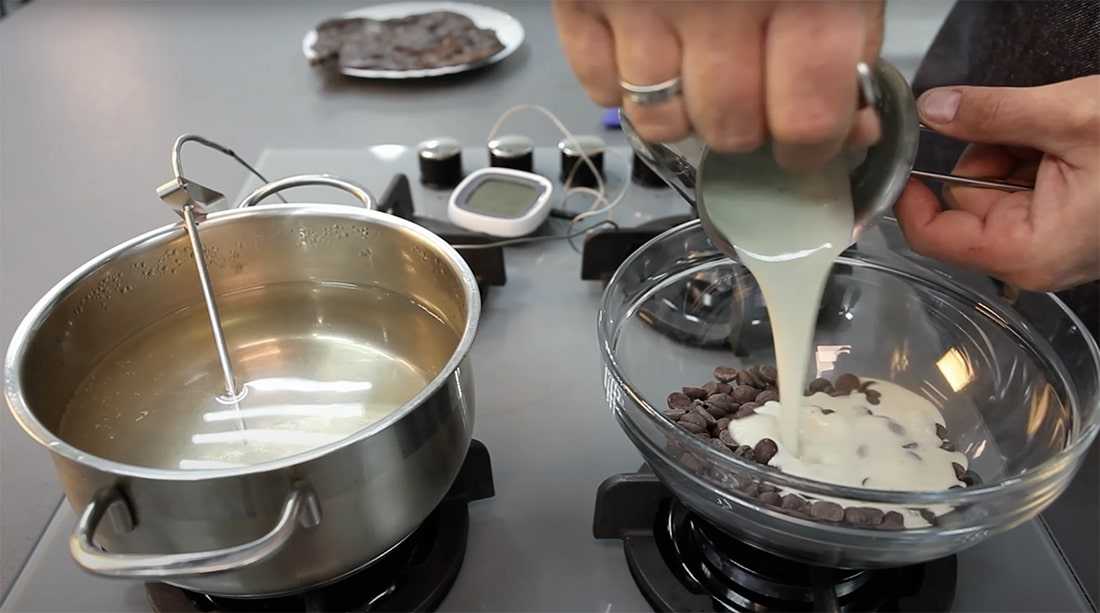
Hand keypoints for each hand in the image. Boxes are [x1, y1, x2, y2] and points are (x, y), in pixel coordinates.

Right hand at [551, 0, 884, 169]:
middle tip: (750, 98)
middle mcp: (719, 0)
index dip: (809, 151)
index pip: (804, 120)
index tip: (804, 148)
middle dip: (746, 129)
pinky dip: (623, 87)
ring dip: (684, 115)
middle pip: (729, 128)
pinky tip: (647, 47)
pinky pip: (599, 88)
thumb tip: (850, 131)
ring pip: (659, 121)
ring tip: (696, 73)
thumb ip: (851, 40)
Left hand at [895, 76, 1099, 291]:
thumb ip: (992, 114)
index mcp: (1026, 251)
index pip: (932, 236)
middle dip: (984, 159)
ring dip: (1011, 154)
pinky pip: (1023, 191)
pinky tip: (1069, 147)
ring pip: (992, 193)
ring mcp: (1051, 247)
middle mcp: (1032, 261)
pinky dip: (1034, 160)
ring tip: (1060, 137)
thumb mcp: (1070, 117)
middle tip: (1028, 130)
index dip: (910, 195)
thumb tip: (933, 109)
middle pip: (963, 205)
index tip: (905, 155)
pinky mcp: (1066, 229)